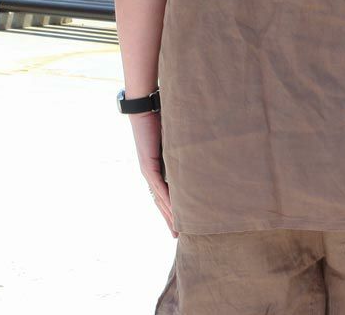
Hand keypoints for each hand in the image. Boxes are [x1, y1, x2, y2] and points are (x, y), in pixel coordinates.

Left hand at [128, 110, 177, 237]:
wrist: (145, 108)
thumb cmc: (161, 118)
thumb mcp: (174, 139)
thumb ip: (182, 148)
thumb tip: (199, 150)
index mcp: (156, 167)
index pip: (163, 193)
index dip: (170, 209)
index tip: (180, 222)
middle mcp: (150, 173)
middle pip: (159, 201)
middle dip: (168, 219)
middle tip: (177, 236)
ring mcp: (148, 171)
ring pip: (159, 198)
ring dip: (168, 215)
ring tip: (177, 230)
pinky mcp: (148, 165)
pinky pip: (159, 187)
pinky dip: (167, 200)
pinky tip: (174, 211)